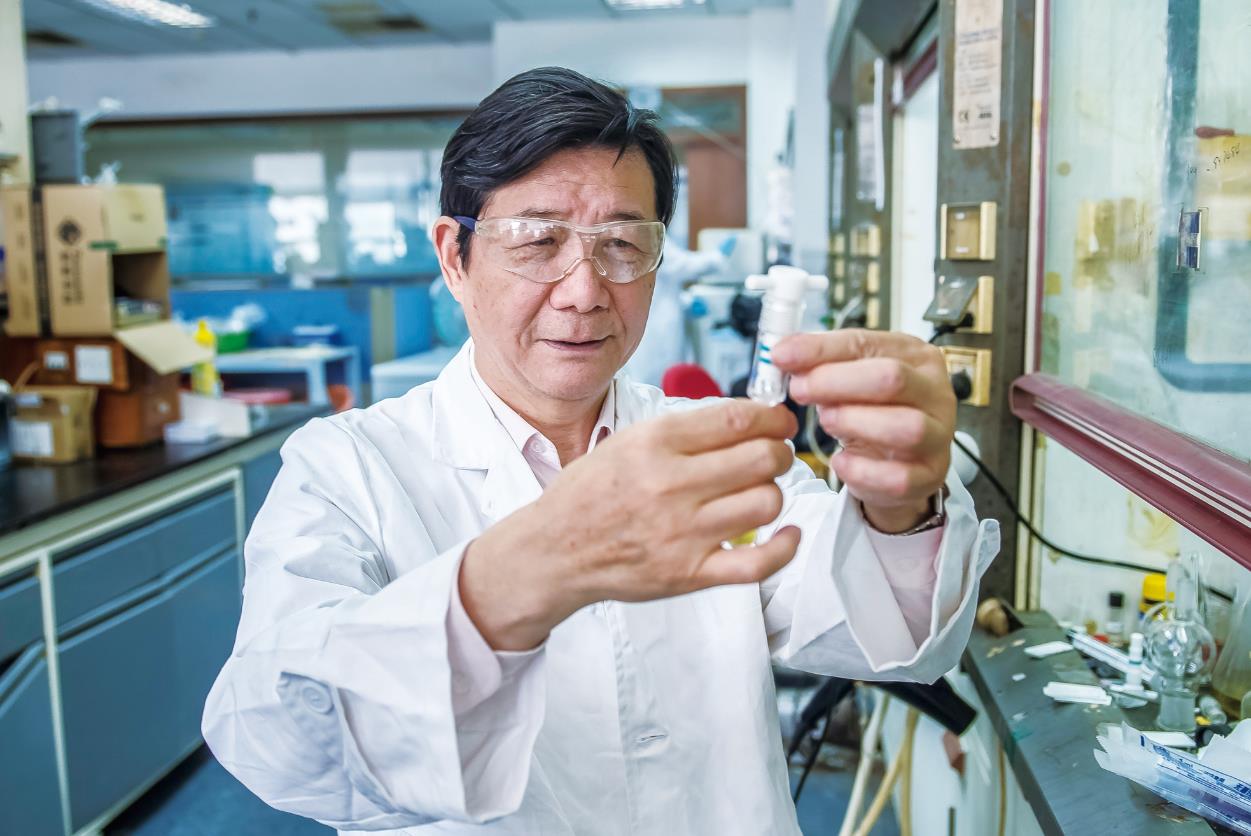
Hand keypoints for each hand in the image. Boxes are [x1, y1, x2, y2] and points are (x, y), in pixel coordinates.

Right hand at [460, 400, 802, 649]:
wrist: (554, 551)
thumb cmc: (590, 493)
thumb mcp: (626, 442)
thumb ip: (682, 432)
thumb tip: (746, 420)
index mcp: (654, 444)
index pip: (738, 419)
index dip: (773, 417)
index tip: (780, 421)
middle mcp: (670, 485)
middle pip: (762, 458)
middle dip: (779, 452)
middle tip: (774, 455)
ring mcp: (682, 533)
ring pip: (766, 502)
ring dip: (773, 493)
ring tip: (759, 492)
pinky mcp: (689, 574)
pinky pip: (759, 562)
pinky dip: (784, 546)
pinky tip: (786, 532)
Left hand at [772, 330, 954, 533]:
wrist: (895, 460)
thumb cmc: (872, 411)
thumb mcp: (847, 378)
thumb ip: (819, 363)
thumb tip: (783, 353)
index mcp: (915, 356)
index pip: (867, 343)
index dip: (820, 350)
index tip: (783, 356)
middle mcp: (935, 393)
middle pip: (891, 378)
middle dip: (836, 383)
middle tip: (800, 390)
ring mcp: (938, 436)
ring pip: (906, 427)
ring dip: (855, 422)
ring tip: (827, 421)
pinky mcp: (930, 475)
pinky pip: (899, 477)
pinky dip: (862, 470)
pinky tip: (841, 461)